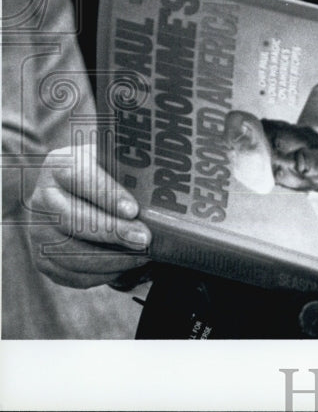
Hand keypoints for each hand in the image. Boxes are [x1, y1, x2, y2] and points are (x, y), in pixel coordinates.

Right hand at [28, 144, 151, 287]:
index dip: (106, 195)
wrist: (85, 190)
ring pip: (69, 251)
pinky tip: (124, 268)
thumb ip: (130, 168)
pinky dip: (99, 274)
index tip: (133, 210)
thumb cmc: (109, 173)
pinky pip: (68, 272)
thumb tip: (162, 190)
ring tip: (141, 256)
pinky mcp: (41, 256)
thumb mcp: (116, 160)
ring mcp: (37, 229)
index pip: (80, 177)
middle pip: (72, 218)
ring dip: (109, 259)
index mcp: (60, 164)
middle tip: (144, 240)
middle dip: (112, 232)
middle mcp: (41, 196)